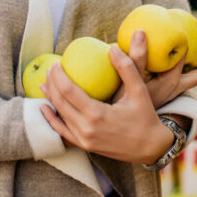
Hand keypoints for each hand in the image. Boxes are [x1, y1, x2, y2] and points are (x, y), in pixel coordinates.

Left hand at [39, 45, 174, 164]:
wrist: (151, 148)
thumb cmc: (146, 117)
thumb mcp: (139, 91)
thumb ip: (127, 68)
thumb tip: (112, 48)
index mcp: (98, 114)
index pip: (69, 91)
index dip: (58, 76)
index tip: (56, 63)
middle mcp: (87, 129)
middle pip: (61, 102)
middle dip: (52, 84)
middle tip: (50, 69)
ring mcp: (84, 140)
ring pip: (60, 116)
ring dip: (50, 98)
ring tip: (44, 83)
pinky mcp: (85, 146)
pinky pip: (62, 132)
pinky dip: (51, 119)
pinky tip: (44, 108)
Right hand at [113, 30, 196, 108]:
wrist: (125, 129)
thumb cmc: (125, 103)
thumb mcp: (131, 79)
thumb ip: (136, 57)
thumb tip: (140, 31)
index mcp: (170, 83)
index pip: (184, 60)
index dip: (186, 45)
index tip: (184, 30)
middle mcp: (174, 90)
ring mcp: (169, 96)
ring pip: (191, 82)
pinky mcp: (163, 99)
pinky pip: (182, 84)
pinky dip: (184, 74)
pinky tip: (174, 65)